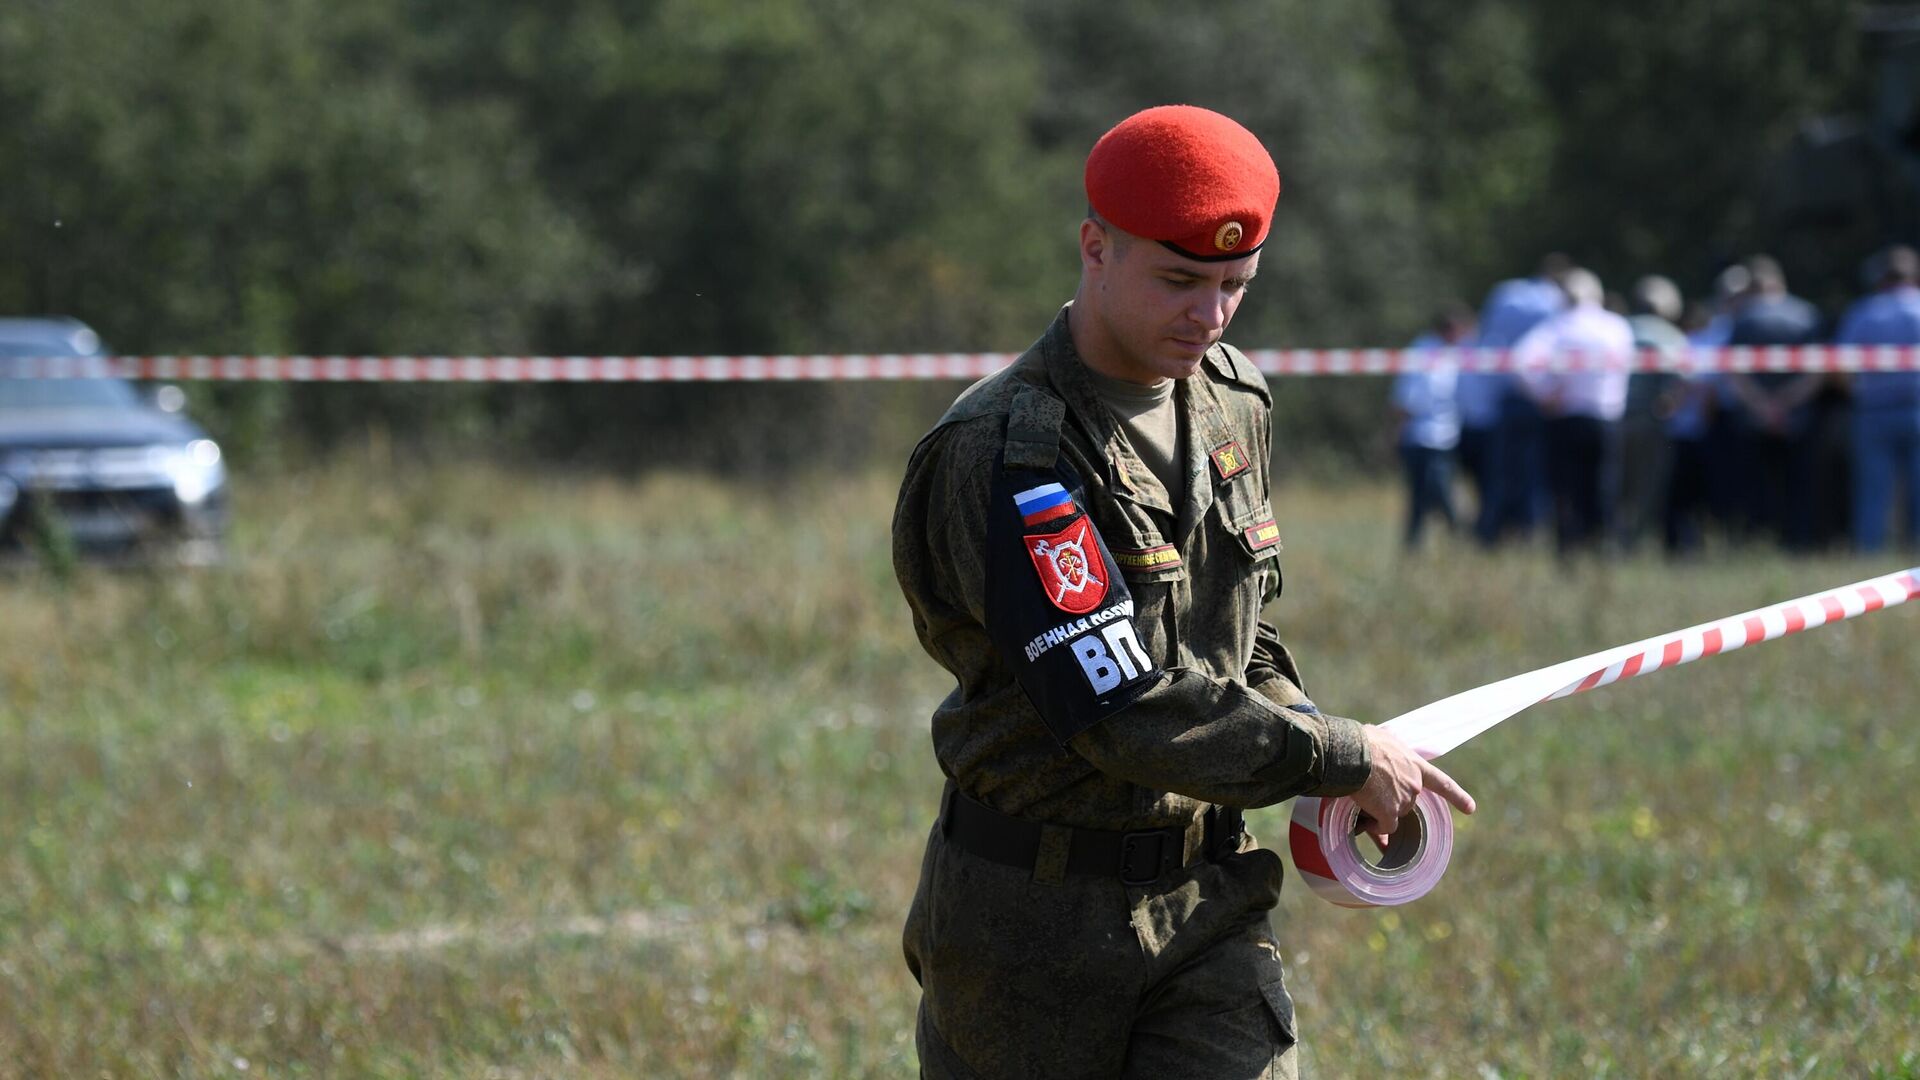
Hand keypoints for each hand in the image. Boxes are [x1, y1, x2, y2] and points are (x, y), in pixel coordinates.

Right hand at [1351, 725, 1474, 848]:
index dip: (1457, 796)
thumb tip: (1383, 749)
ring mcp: (1404, 800)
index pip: (1442, 783)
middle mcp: (1415, 784)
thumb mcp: (1385, 739)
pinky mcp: (1389, 813)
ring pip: (1393, 813)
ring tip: (1364, 797)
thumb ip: (1391, 751)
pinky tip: (1366, 819)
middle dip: (1393, 800)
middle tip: (1374, 792)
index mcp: (1416, 765)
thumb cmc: (1364, 742)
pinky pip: (1385, 826)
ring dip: (1382, 810)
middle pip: (1407, 800)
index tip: (1470, 808)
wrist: (1354, 754)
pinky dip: (1377, 826)